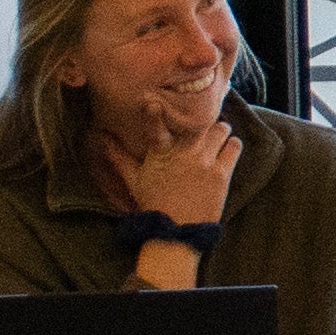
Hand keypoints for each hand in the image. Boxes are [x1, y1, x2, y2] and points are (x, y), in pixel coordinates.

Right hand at [131, 105, 240, 237]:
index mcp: (159, 153)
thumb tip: (101, 137)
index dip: (154, 114)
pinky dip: (233, 144)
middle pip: (198, 122)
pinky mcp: (222, 173)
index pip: (154, 128)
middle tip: (202, 123)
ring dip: (220, 130)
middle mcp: (183, 153)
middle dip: (201, 119)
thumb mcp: (134, 179)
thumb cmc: (154, 203)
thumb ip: (119, 156)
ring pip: (220, 129)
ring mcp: (204, 162)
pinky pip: (234, 146)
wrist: (177, 231)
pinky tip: (229, 147)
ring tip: (218, 134)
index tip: (153, 103)